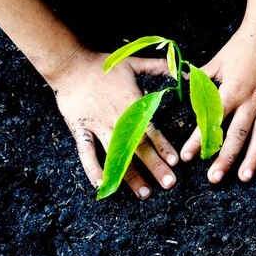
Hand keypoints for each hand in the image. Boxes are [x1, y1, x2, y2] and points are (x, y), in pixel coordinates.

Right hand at [53, 49, 177, 198]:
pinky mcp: (80, 130)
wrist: (71, 64)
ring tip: (144, 193)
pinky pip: (87, 153)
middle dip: (155, 166)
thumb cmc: (104, 65)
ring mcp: (98, 126)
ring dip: (130, 176)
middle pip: (139, 147)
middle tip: (169, 184)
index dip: (164, 147)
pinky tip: (103, 186)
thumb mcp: (134, 63)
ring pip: (117, 155)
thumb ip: (160, 67)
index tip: (175, 162)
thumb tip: (185, 70)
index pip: (152, 130)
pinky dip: (94, 170)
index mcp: (133, 105)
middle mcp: (118, 120)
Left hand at [180, 20, 255, 182]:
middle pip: (236, 135)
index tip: (188, 157)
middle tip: (214, 178)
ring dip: (253, 157)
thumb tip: (182, 86)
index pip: (212, 121)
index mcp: (231, 91)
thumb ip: (201, 79)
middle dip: (224, 158)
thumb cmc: (241, 45)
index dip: (198, 140)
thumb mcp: (217, 61)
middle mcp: (250, 100)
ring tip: (244, 177)